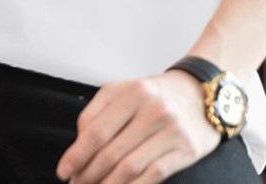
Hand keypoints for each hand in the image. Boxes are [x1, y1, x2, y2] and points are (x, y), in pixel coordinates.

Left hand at [55, 70, 221, 183]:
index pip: (96, 129)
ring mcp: (170, 129)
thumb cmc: (157, 95)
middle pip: (110, 151)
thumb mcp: (126, 91)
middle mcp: (151, 108)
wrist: (201, 92)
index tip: (64, 170)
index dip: (77, 154)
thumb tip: (79, 145)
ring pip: (129, 167)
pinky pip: (153, 175)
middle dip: (88, 174)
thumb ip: (99, 112)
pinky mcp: (185, 149)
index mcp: (131, 91)